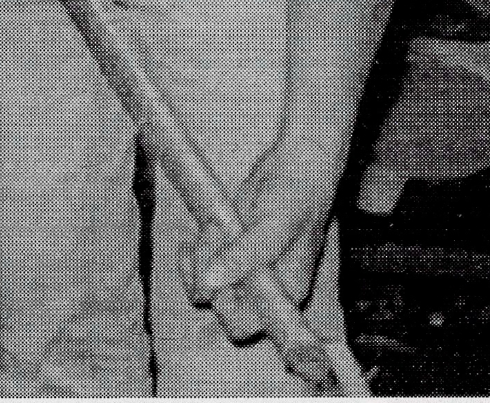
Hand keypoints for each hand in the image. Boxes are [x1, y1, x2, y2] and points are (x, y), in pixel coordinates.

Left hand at [185, 129, 341, 332]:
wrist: (294, 163)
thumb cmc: (297, 196)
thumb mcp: (274, 225)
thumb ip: (245, 255)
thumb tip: (211, 283)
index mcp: (284, 294)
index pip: (245, 325)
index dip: (224, 306)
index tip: (219, 269)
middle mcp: (263, 291)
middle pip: (220, 308)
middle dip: (208, 274)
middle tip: (215, 233)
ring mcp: (243, 274)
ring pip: (204, 288)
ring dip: (200, 259)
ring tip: (214, 225)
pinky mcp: (227, 256)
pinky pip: (198, 270)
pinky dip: (192, 255)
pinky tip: (196, 235)